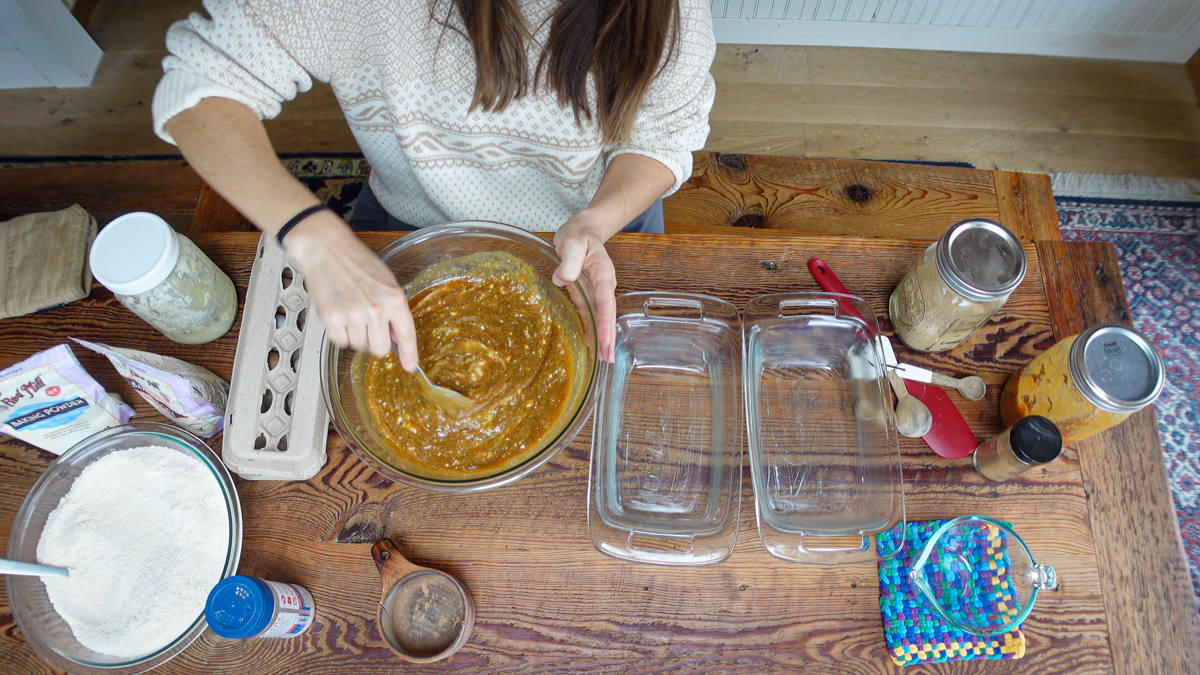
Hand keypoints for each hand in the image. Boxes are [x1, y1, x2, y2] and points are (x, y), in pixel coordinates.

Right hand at [283, 211, 418, 369]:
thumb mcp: (387, 282)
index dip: (410, 354)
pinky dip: (341, 334)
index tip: (410, 366)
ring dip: (357, 335)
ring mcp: (352, 315)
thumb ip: (394, 310)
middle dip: (376, 342)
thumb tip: (396, 338)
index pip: (407, 335)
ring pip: (359, 347)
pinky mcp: (331, 318)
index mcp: (394, 299)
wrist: (327, 249)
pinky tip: (341, 315)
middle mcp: (375, 310)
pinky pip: (341, 342)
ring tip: (352, 312)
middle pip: (380, 349)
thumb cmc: (358, 262)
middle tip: (369, 325)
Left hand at [553, 211, 616, 362]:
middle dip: (608, 337)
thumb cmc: (578, 234)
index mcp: (603, 273)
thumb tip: (561, 278)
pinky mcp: (587, 294)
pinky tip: (591, 345)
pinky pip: (591, 314)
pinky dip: (593, 330)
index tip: (605, 339)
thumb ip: (569, 259)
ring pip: (601, 317)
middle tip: (608, 360)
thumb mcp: (572, 242)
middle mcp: (603, 285)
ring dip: (603, 338)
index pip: (604, 300)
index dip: (604, 321)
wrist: (583, 230)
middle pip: (607, 314)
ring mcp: (596, 291)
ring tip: (604, 360)